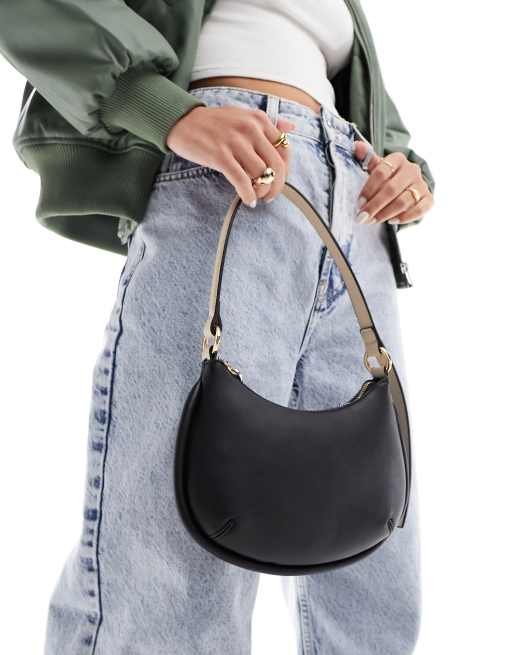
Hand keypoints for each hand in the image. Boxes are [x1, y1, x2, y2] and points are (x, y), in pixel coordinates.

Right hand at [166, 105, 295, 207]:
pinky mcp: (220, 155)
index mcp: (258, 119)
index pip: (285, 148)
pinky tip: (248, 201)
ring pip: (262, 174)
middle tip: (270, 197)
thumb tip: (292, 127)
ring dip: (262, 191)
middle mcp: (250, 128)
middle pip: (277, 165)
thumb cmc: (214, 123)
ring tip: (255, 196)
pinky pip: (242, 181)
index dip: (285, 169)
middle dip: (277, 186)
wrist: (181, 121)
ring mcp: (235, 142)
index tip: (278, 180)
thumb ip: (268, 124)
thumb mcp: (243, 116)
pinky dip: (248, 195)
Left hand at [352, 141, 433, 224]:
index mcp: (397, 159)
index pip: (382, 172)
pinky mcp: (428, 198)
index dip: (369, 189)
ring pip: (404, 201)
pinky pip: (420, 209)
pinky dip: (405, 217)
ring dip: (386, 213)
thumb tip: (356, 146)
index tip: (359, 203)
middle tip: (362, 217)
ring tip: (373, 221)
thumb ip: (366, 158)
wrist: (406, 186)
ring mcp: (421, 184)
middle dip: (375, 205)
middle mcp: (411, 170)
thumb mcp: (375, 167)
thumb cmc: (386, 177)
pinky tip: (392, 221)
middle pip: (392, 188)